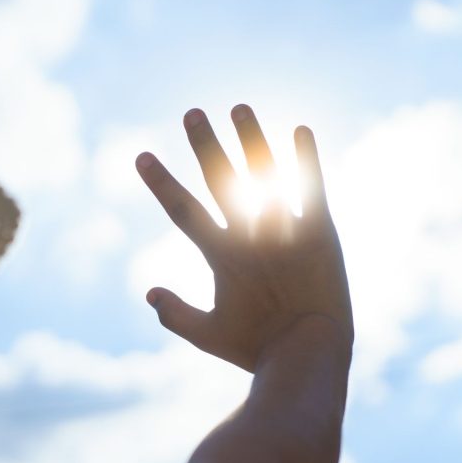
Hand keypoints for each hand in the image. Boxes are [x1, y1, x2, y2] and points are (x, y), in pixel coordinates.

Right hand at [136, 104, 352, 372]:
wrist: (308, 354)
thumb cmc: (257, 349)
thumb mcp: (208, 335)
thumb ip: (175, 315)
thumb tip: (147, 293)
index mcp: (222, 257)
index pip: (183, 210)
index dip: (160, 182)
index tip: (141, 155)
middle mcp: (250, 236)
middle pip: (221, 182)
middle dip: (205, 145)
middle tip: (191, 113)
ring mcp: (284, 232)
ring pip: (265, 176)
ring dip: (251, 139)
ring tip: (239, 107)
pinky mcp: (319, 234)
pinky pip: (311, 188)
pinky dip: (306, 159)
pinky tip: (300, 129)